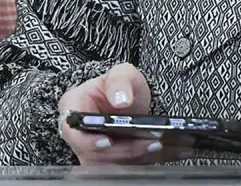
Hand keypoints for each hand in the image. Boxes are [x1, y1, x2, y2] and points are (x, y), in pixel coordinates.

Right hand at [57, 62, 177, 163]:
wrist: (128, 99)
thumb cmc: (119, 85)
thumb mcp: (121, 73)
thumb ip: (119, 81)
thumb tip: (122, 99)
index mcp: (73, 110)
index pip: (73, 131)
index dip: (88, 140)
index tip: (108, 141)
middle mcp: (79, 136)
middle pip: (95, 153)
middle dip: (124, 150)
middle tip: (152, 142)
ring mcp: (93, 152)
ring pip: (111, 164)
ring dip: (137, 158)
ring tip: (162, 146)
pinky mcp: (110, 161)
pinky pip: (126, 166)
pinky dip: (146, 160)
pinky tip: (167, 153)